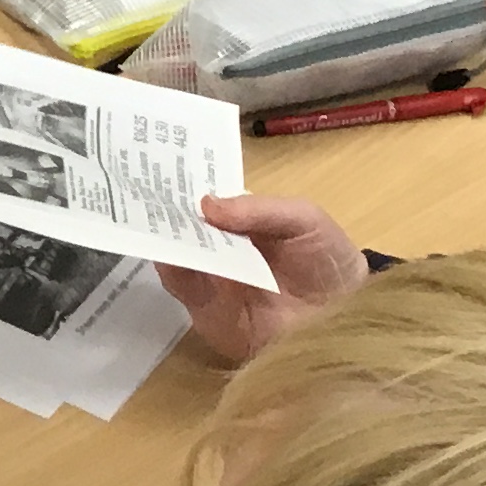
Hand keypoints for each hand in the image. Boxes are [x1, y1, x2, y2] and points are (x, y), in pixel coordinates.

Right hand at [153, 193, 372, 362]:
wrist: (347, 320)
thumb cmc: (329, 261)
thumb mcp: (304, 220)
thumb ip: (258, 210)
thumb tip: (204, 205)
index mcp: (242, 221)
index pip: (206, 201)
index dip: (184, 184)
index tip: (156, 165)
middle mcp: (220, 248)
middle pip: (184, 225)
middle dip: (163, 207)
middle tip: (138, 185)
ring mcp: (211, 279)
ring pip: (176, 253)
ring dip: (162, 235)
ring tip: (145, 214)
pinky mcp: (206, 311)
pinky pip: (182, 287)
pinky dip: (171, 268)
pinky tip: (166, 250)